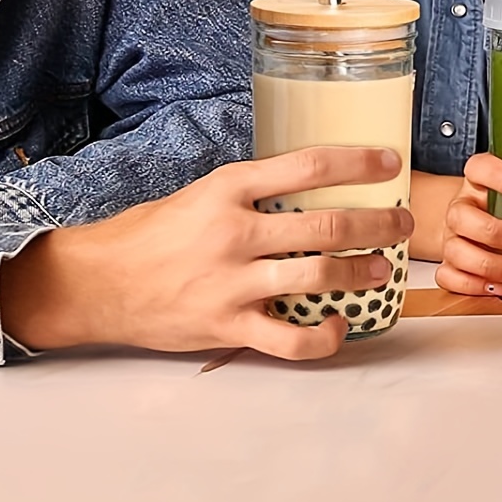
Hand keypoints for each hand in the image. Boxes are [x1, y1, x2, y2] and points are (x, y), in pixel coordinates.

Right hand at [1, 148, 412, 358]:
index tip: (391, 162)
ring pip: (316, 276)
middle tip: (402, 222)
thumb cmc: (157, 232)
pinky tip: (339, 325)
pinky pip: (288, 339)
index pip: (310, 165)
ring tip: (381, 270)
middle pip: (325, 226)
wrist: (99, 282)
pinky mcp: (226, 327)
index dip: (358, 163)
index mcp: (231, 188)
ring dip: (360, 274)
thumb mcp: (206, 192)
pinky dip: (323, 336)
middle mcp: (235, 232)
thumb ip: (256, 189)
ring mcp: (232, 283)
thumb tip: (317, 180)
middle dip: (376, 224)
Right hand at [434, 156, 501, 295]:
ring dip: (490, 266)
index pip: (479, 166)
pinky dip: (473, 286)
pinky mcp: (450, 261)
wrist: (471, 213)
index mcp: (483, 179)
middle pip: (466, 216)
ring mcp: (454, 234)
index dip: (499, 175)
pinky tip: (500, 290)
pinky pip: (450, 276)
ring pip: (457, 250)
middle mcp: (465, 204)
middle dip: (499, 233)